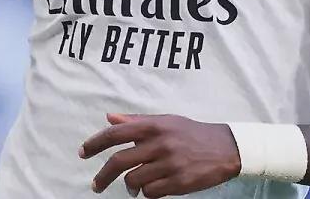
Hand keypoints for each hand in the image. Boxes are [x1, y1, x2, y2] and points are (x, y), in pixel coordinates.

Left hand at [80, 113, 240, 197]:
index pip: (117, 133)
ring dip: (131, 186)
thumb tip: (109, 118)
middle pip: (120, 162)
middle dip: (102, 176)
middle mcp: (161, 143)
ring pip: (134, 181)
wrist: (226, 148)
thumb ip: (137, 121)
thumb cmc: (192, 133)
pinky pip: (150, 193)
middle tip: (96, 185)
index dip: (96, 143)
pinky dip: (148, 192)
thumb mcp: (166, 121)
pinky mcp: (179, 183)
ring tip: (136, 185)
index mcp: (155, 125)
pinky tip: (155, 186)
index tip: (83, 153)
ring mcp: (170, 164)